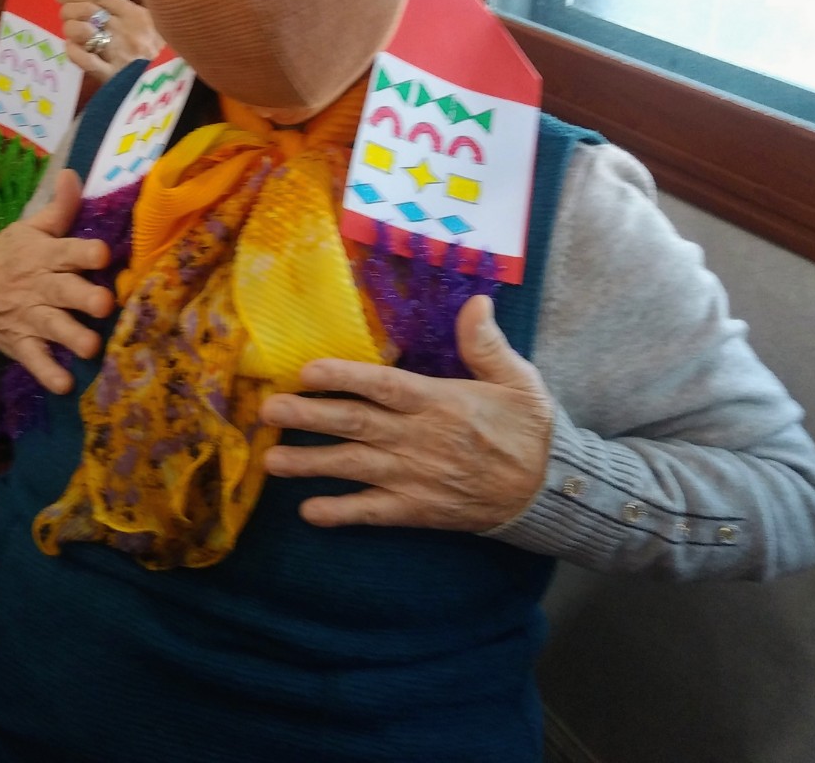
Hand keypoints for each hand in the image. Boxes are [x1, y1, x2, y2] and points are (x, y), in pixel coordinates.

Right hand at [0, 169, 114, 392]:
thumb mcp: (29, 228)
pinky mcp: (20, 343)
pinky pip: (35, 361)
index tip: (103, 254)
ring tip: (91, 348)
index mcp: (45, 255)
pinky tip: (65, 385)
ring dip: (72, 338)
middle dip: (85, 298)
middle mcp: (40, 286)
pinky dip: (48, 374)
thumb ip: (58, 208)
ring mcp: (30, 317)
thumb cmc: (9, 255)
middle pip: (65, 292)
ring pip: (54, 328)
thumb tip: (74, 173)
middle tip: (105, 304)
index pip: (68, 250)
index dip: (86, 252)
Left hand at [57, 0, 164, 83]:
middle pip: (87, 10)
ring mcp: (119, 54)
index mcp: (136, 15)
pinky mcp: (112, 76)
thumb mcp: (150, 23)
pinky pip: (85, 60)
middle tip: (66, 16)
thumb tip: (91, 3)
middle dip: (69, 10)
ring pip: (82, 31)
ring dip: (70, 28)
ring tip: (71, 32)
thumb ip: (125, 12)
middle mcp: (127, 31)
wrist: (169, 82)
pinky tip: (72, 48)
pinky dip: (73, 51)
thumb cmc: (159, 50)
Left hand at [260, 295, 553, 530]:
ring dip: (311, 465)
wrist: (546, 491)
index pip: (384, 386)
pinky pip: (372, 513)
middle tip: (268, 411)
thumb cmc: (527, 428)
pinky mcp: (417, 510)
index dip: (345, 378)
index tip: (307, 370)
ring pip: (354, 468)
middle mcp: (419, 439)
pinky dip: (341, 514)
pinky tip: (308, 512)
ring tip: (271, 461)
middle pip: (356, 425)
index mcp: (439, 402)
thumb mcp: (518, 379)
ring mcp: (415, 478)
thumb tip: (477, 300)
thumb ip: (487, 343)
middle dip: (309, 418)